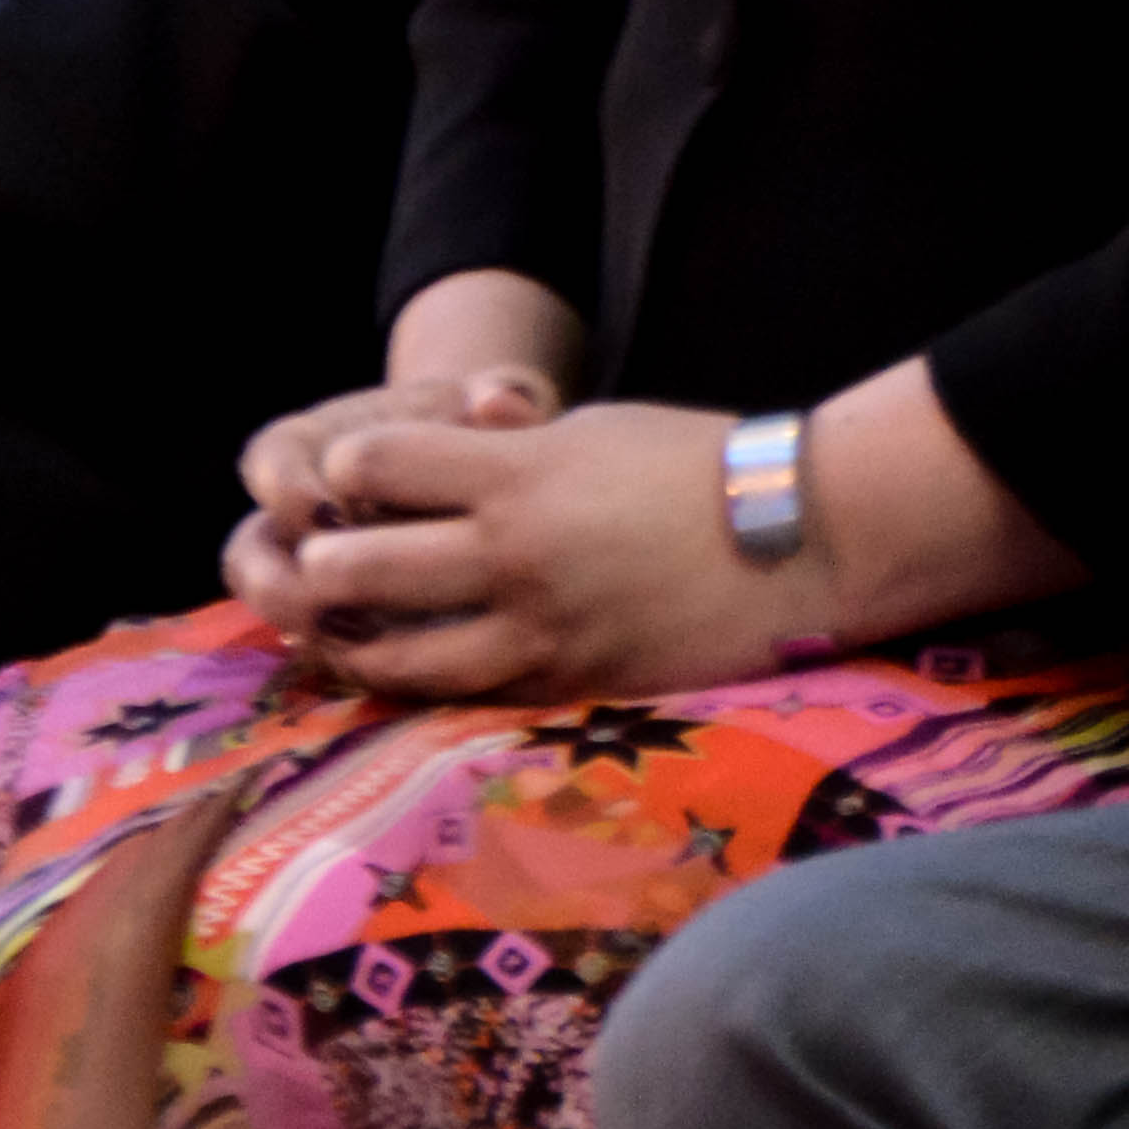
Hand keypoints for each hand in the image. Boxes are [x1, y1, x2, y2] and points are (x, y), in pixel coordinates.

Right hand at [227, 291, 582, 638]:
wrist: (495, 473)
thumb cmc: (489, 432)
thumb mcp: (500, 405)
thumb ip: (503, 396)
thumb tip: (499, 403)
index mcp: (323, 444)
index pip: (273, 459)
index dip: (286, 488)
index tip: (328, 514)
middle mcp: (304, 513)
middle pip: (251, 550)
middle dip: (277, 582)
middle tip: (322, 605)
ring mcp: (320, 568)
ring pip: (274, 608)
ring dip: (303, 631)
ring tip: (357, 645)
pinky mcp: (348, 615)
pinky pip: (325, 645)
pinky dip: (349, 659)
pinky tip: (399, 667)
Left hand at [263, 395, 830, 702]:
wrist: (808, 536)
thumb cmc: (695, 467)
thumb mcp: (581, 431)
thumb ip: (494, 456)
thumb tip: (410, 476)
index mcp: (514, 473)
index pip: (365, 465)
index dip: (345, 469)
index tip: (353, 478)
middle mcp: (515, 554)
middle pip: (353, 568)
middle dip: (320, 563)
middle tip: (320, 562)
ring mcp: (545, 629)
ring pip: (397, 657)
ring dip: (357, 641)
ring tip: (348, 628)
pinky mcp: (577, 683)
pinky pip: (470, 697)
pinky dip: (428, 686)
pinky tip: (418, 671)